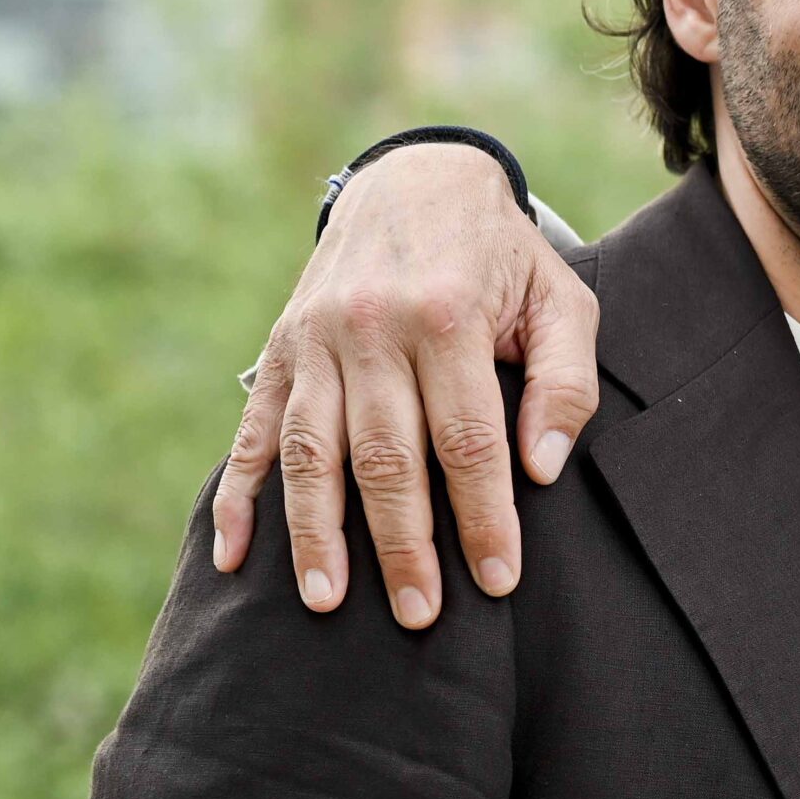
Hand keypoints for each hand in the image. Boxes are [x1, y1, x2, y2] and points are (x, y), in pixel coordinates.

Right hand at [212, 144, 600, 626]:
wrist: (417, 182)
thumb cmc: (502, 259)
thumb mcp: (561, 302)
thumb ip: (565, 382)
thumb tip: (540, 468)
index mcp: (448, 316)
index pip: (467, 440)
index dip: (482, 516)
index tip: (497, 578)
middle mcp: (372, 328)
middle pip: (385, 457)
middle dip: (403, 545)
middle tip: (420, 616)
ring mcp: (315, 340)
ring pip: (310, 452)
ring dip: (316, 534)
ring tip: (327, 604)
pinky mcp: (280, 348)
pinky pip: (254, 430)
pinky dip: (239, 496)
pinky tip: (234, 558)